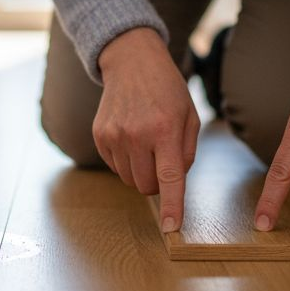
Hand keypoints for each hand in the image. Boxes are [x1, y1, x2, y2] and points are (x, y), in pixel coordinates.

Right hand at [94, 27, 199, 232]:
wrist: (132, 62)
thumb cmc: (168, 91)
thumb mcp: (190, 117)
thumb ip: (186, 153)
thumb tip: (174, 183)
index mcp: (165, 129)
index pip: (169, 177)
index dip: (172, 206)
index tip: (172, 228)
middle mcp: (136, 134)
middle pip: (146, 186)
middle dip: (158, 183)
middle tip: (163, 159)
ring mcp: (114, 135)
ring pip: (129, 179)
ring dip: (141, 171)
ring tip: (146, 143)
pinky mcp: (99, 135)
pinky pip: (114, 166)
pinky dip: (125, 161)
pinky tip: (131, 137)